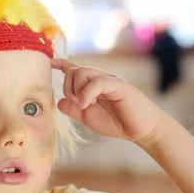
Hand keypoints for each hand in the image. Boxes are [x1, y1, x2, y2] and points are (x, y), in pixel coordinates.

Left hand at [52, 58, 166, 145]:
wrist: (142, 131)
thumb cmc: (117, 122)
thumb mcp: (88, 117)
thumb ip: (73, 109)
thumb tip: (59, 101)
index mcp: (93, 85)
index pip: (76, 69)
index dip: (62, 64)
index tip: (51, 62)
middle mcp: (101, 79)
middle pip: (74, 70)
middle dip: (68, 87)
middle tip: (77, 104)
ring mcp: (110, 80)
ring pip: (82, 72)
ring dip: (76, 90)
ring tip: (85, 105)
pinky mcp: (119, 85)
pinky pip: (97, 82)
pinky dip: (87, 93)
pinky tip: (87, 105)